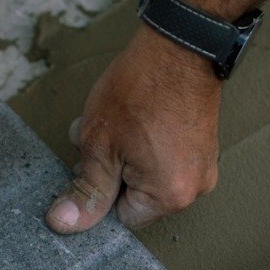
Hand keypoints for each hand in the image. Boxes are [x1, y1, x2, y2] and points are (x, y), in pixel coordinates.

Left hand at [46, 26, 221, 232]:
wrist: (179, 45)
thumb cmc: (139, 90)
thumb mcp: (99, 145)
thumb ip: (86, 190)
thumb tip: (64, 224)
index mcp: (170, 196)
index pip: (122, 217)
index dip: (101, 188)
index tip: (95, 160)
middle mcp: (195, 188)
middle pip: (138, 197)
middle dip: (113, 169)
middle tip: (104, 137)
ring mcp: (204, 165)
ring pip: (149, 174)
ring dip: (126, 154)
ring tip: (119, 122)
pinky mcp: (204, 145)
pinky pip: (168, 157)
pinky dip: (148, 143)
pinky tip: (136, 116)